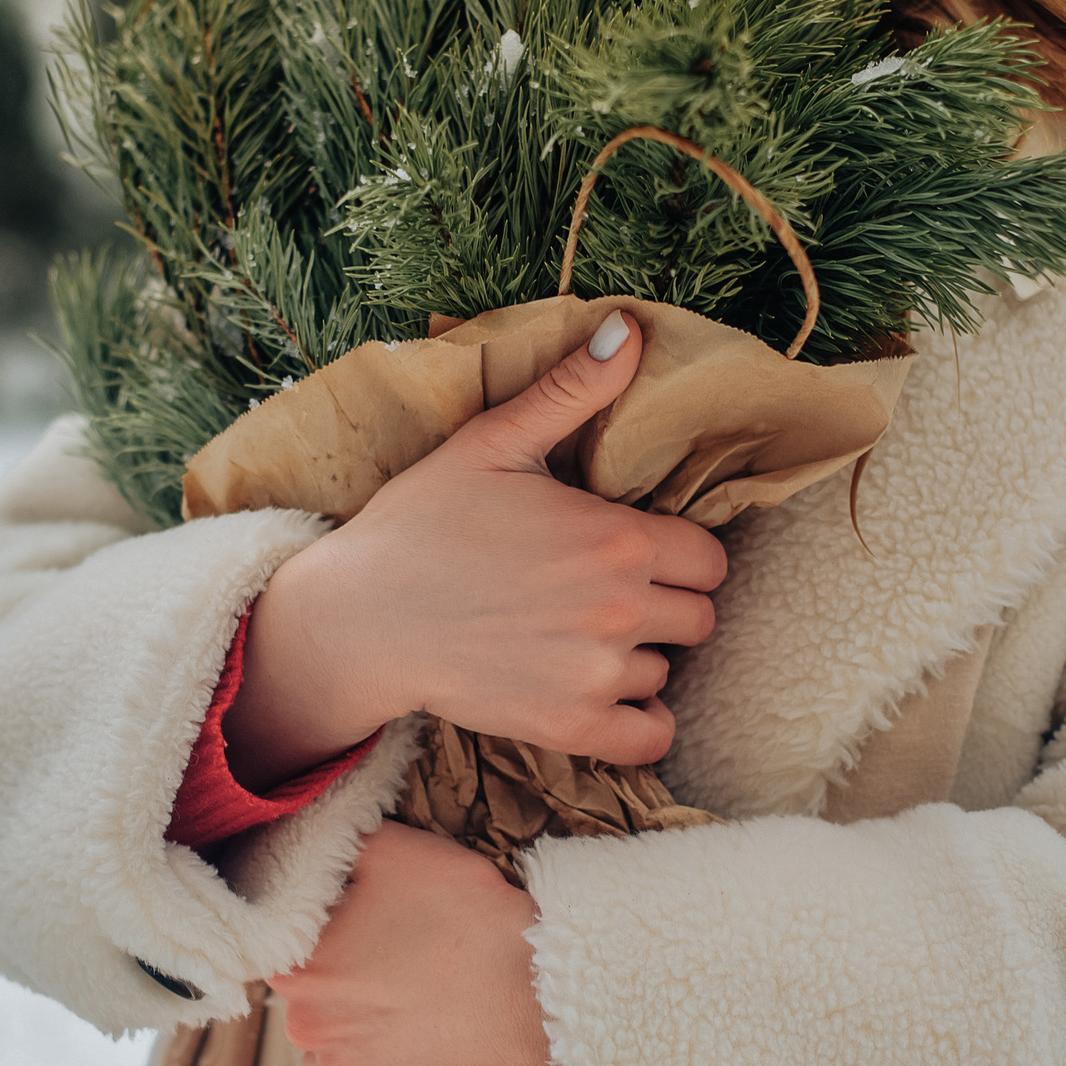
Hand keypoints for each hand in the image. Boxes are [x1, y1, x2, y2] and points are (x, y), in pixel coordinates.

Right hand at [224, 310, 728, 786]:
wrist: (357, 619)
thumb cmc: (420, 524)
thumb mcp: (491, 445)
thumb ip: (570, 393)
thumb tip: (632, 328)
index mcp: (615, 539)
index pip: (708, 558)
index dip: (676, 553)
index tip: (632, 551)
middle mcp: (619, 609)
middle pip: (698, 616)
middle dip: (663, 603)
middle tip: (606, 593)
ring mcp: (596, 674)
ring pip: (665, 671)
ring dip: (637, 658)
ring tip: (579, 638)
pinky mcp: (569, 726)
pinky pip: (650, 738)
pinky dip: (638, 722)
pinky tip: (602, 693)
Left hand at [270, 822, 551, 1065]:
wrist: (529, 988)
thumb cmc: (461, 915)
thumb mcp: (394, 849)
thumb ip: (336, 846)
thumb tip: (313, 845)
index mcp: (294, 965)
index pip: (285, 947)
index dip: (323, 936)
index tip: (360, 930)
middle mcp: (303, 1029)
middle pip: (308, 1000)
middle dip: (342, 982)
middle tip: (392, 962)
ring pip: (333, 1048)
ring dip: (358, 1030)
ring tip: (408, 1004)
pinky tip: (426, 1037)